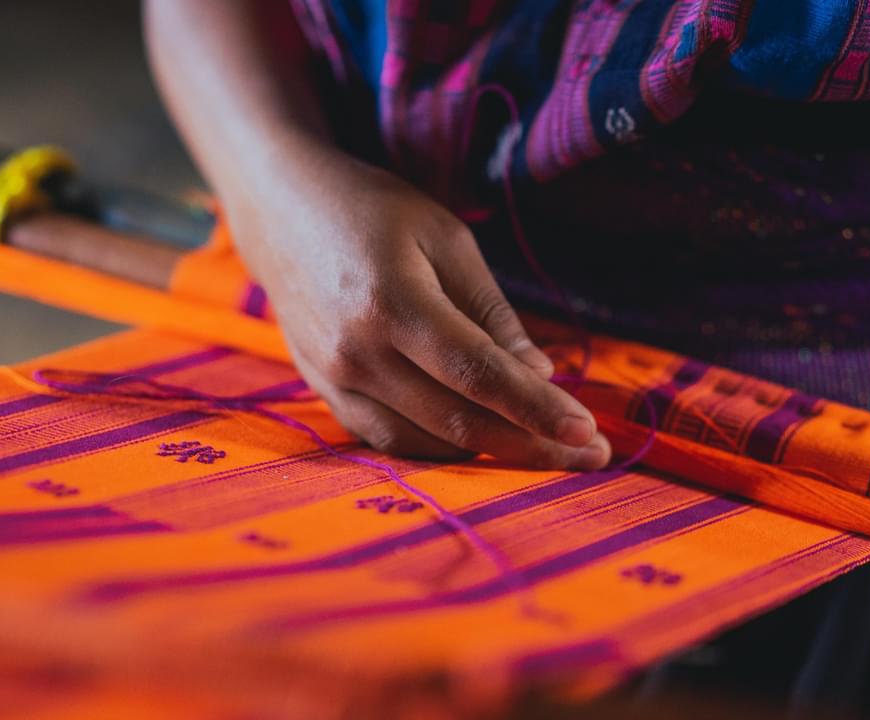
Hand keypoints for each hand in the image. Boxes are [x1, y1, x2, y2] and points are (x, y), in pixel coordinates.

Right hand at [230, 140, 611, 469]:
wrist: (279, 209)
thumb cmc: (372, 210)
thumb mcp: (446, 239)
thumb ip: (491, 312)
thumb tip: (538, 374)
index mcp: (391, 302)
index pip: (478, 374)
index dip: (536, 409)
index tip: (587, 433)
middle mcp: (356, 352)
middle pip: (457, 420)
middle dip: (531, 444)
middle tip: (590, 456)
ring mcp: (333, 379)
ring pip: (425, 441)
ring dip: (493, 455)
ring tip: (548, 451)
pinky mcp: (322, 391)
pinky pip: (390, 439)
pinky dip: (442, 448)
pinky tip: (486, 443)